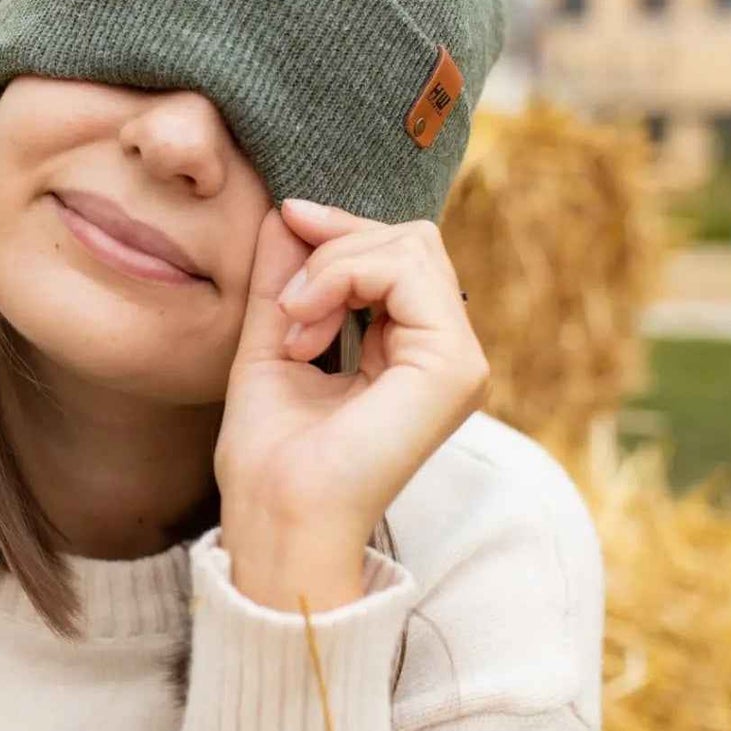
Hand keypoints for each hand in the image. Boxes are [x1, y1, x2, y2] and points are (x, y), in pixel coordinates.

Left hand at [214, 198, 489, 573]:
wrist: (276, 518)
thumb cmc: (271, 456)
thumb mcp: (274, 342)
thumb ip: (288, 280)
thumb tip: (289, 212)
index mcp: (413, 352)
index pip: (398, 252)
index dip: (340, 229)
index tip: (284, 223)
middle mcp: (446, 354)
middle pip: (410, 238)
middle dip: (335, 247)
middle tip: (287, 308)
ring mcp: (458, 360)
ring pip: (411, 244)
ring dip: (332, 267)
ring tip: (294, 326)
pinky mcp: (454, 366)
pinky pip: (407, 269)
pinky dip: (344, 276)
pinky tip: (306, 328)